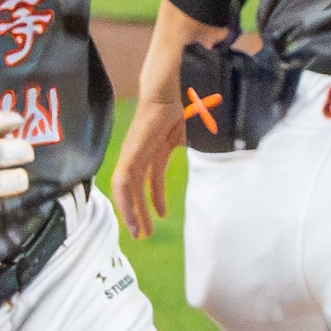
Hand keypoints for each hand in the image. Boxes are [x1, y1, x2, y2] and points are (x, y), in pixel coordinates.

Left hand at [110, 96, 185, 237]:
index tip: (158, 219)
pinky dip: (126, 200)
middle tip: (143, 235)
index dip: (151, 202)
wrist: (165, 94)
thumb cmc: (178, 111)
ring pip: (126, 191)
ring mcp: (131, 156)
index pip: (147, 183)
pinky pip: (122, 181)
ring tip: (140, 232)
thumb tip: (208, 168)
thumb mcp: (185, 141)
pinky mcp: (129, 155)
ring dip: (132, 212)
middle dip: (138, 214)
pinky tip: (133, 215)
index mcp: (151, 153)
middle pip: (134, 191)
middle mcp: (138, 157)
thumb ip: (189, 156)